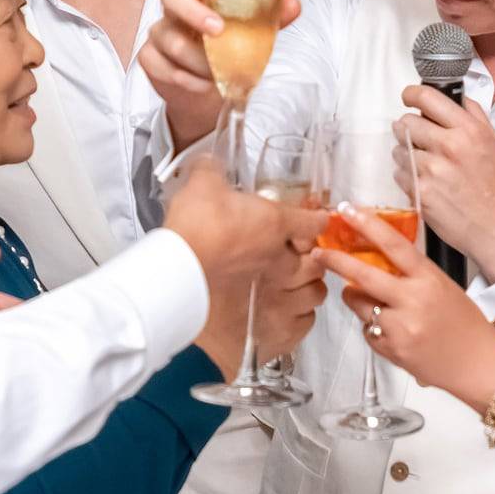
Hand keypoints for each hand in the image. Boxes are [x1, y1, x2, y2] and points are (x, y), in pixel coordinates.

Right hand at [136, 0, 303, 156]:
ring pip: (169, 39)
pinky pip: (160, 65)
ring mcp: (159, 34)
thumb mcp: (253, 34)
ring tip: (218, 72)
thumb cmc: (228, 52)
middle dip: (193, 13)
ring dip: (197, 58)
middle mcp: (174, 10)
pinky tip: (202, 84)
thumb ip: (271, 18)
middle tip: (218, 30)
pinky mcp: (150, 60)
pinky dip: (185, 78)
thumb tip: (294, 4)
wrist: (209, 95)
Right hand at [163, 166, 326, 376]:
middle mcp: (286, 263)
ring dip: (306, 288)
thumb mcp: (199, 189)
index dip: (313, 220)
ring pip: (315, 294)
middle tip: (295, 256)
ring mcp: (285, 299)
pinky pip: (304, 323)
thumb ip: (210, 172)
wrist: (175, 289)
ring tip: (291, 286)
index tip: (309, 221)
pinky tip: (282, 311)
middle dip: (310, 258)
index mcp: (275, 226)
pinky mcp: (278, 330)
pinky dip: (297, 317)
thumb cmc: (191, 239)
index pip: (313, 221)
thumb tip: (209, 163)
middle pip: (319, 261)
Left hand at [319, 204, 494, 408]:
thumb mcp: (442, 286)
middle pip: (364, 275)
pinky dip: (372, 326)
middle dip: (336, 261)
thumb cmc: (464, 323)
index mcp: (429, 279)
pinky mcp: (391, 350)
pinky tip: (391, 329)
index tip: (347, 211)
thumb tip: (376, 256)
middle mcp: (413, 301)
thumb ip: (411, 273)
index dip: (368, 225)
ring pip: (359, 304)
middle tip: (319, 252)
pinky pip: (368, 330)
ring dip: (356, 297)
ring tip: (373, 301)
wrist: (478, 364)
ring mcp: (400, 327)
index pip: (394, 245)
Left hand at [396, 86, 494, 281]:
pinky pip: (400, 174)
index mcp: (469, 131)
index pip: (427, 98)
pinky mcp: (421, 192)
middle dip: (408, 129)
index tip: (409, 97)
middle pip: (406, 123)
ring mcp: (433, 170)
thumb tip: (455, 98)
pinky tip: (425, 183)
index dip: (411, 94)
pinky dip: (407, 177)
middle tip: (418, 139)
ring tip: (426, 166)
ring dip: (406, 155)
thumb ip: (474, 117)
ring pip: (399, 149)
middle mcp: (450, 147)